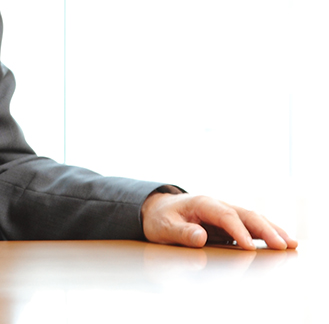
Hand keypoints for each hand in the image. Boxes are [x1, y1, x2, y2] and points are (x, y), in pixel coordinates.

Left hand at [141, 192, 296, 250]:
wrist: (159, 210)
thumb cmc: (161, 218)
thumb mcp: (164, 226)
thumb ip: (181, 232)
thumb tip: (201, 238)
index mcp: (202, 203)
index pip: (225, 216)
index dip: (238, 231)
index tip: (249, 247)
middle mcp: (218, 205)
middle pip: (246, 214)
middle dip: (265, 230)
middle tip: (283, 245)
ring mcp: (226, 212)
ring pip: (253, 218)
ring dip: (272, 230)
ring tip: (291, 244)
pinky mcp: (229, 222)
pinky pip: (251, 226)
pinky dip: (267, 233)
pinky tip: (281, 243)